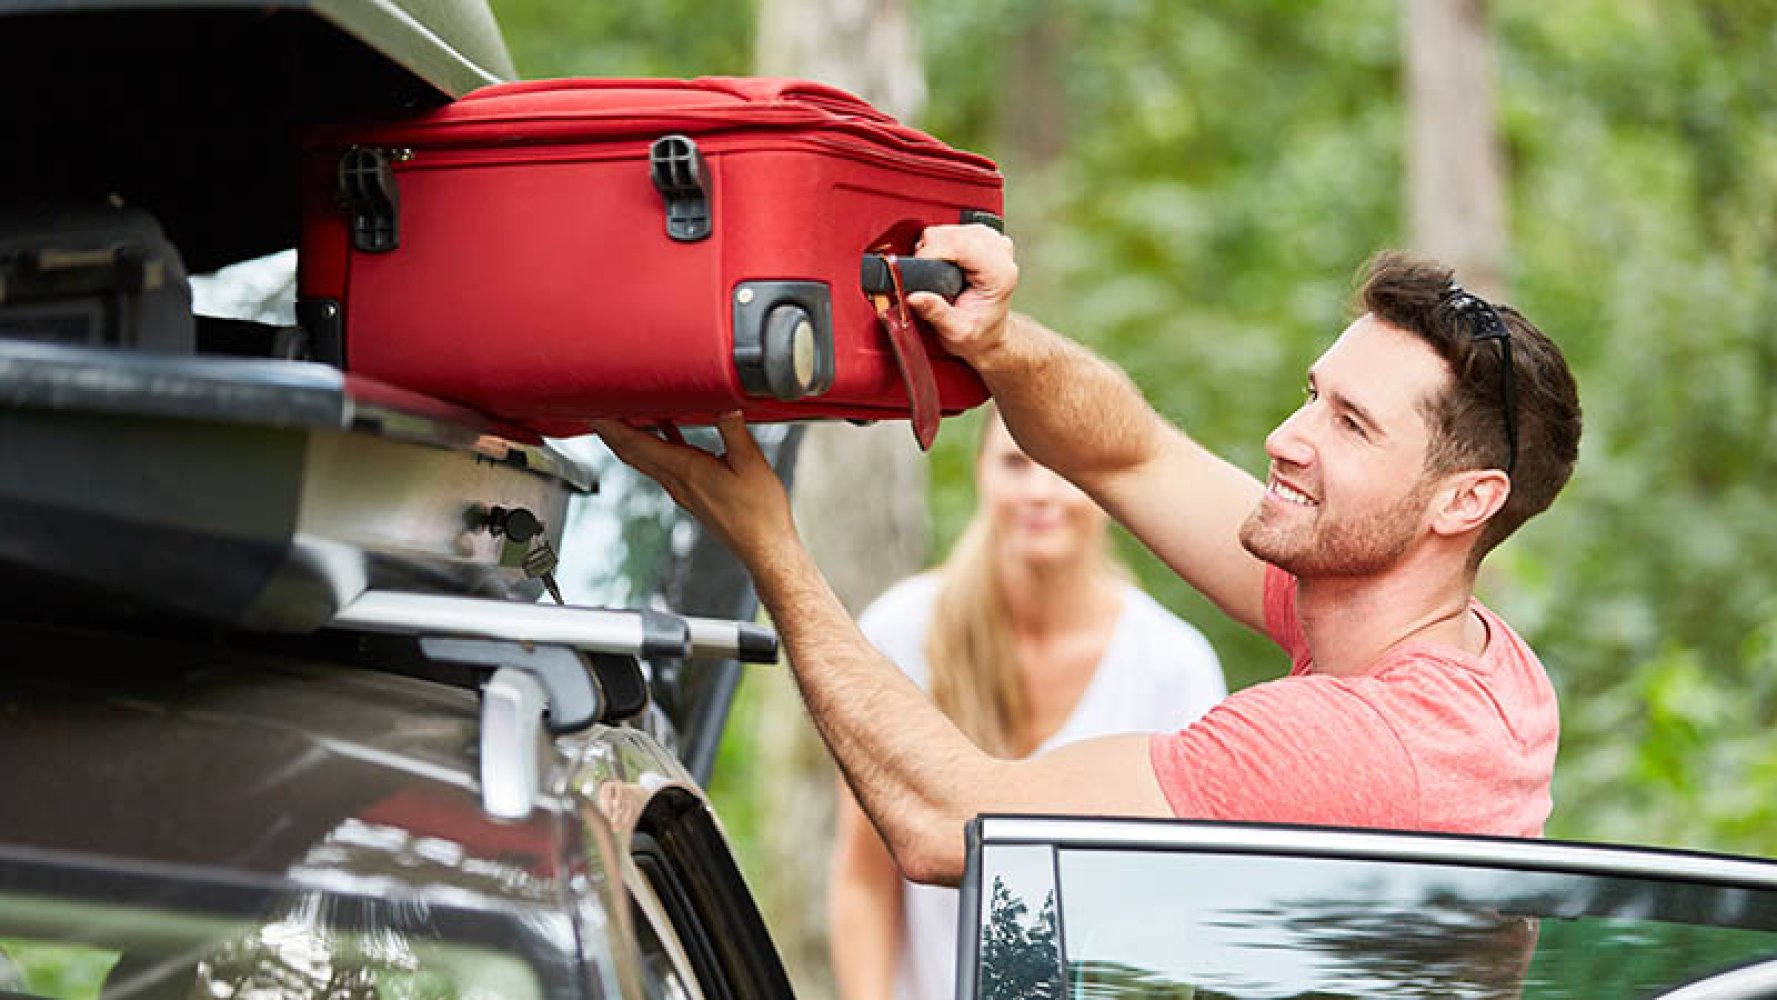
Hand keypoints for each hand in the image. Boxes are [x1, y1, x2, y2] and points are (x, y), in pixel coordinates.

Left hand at [591, 413, 796, 564]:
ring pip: (643, 459)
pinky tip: (663, 430)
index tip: (593, 409)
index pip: (636, 444)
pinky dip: (654, 445)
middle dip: (609, 429)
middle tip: (593, 407)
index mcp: (686, 470)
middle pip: (631, 452)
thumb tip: (724, 403)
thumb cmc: (759, 512)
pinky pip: (662, 464)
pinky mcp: (691, 493)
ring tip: (617, 416)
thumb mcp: (750, 462)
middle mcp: (677, 481)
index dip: (611, 425)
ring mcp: (682, 489)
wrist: (763, 547)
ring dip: (626, 438)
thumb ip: (733, 430)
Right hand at [905, 223, 1018, 366]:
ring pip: (954, 227)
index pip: (961, 244)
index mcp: (999, 274)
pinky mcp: (987, 239)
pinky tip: (947, 261)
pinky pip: (958, 228)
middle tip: (928, 277)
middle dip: (932, 250)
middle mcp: (1001, 254)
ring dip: (938, 246)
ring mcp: (995, 243)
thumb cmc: (978, 334)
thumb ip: (935, 312)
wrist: (990, 334)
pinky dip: (945, 242)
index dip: (932, 251)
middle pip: (955, 232)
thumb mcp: (955, 331)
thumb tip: (914, 296)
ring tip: (938, 272)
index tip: (919, 267)